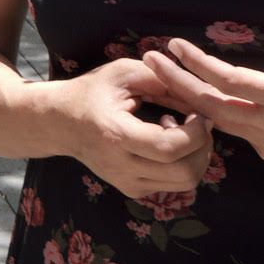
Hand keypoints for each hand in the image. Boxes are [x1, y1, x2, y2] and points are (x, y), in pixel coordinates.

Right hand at [48, 58, 214, 196]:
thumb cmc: (91, 91)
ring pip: (185, 184)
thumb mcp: (122, 73)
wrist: (60, 122)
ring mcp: (127, 183)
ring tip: (181, 131)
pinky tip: (166, 142)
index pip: (168, 148)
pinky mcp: (133, 190)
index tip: (200, 113)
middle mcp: (121, 166)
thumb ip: (161, 79)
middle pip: (184, 173)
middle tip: (198, 122)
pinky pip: (173, 185)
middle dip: (203, 147)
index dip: (195, 133)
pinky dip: (182, 164)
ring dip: (196, 157)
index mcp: (115, 134)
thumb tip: (198, 93)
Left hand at [142, 0, 263, 171]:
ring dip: (188, 99)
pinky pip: (234, 132)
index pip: (231, 82)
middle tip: (147, 60)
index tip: (174, 45)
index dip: (198, 64)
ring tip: (162, 74)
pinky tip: (194, 95)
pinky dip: (210, 114)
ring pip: (218, 123)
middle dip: (176, 83)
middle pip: (211, 107)